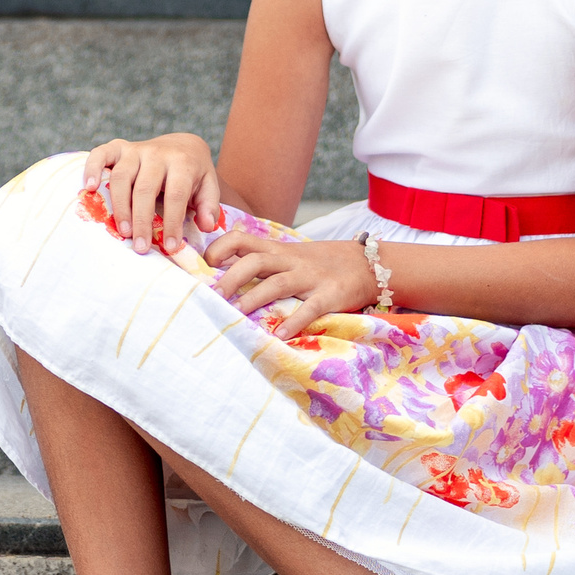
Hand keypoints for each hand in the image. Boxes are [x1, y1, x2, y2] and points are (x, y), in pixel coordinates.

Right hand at [83, 133, 222, 254]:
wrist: (182, 144)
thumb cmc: (193, 174)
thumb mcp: (208, 186)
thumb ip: (209, 205)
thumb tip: (207, 225)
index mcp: (182, 162)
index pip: (176, 195)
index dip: (172, 222)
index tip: (169, 246)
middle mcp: (157, 153)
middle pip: (145, 188)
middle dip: (142, 220)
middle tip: (141, 246)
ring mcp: (136, 149)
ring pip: (121, 177)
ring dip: (120, 206)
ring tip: (123, 232)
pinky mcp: (119, 147)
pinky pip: (101, 154)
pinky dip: (91, 168)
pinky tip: (88, 188)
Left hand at [206, 232, 379, 339]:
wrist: (369, 264)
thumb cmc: (322, 263)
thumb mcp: (290, 255)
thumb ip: (262, 260)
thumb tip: (224, 270)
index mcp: (278, 250)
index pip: (242, 239)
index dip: (219, 248)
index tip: (205, 266)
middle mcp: (291, 261)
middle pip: (254, 262)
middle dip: (230, 278)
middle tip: (211, 297)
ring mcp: (310, 277)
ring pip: (277, 283)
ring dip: (254, 298)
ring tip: (236, 315)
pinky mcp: (330, 294)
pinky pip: (311, 307)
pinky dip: (296, 321)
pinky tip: (282, 334)